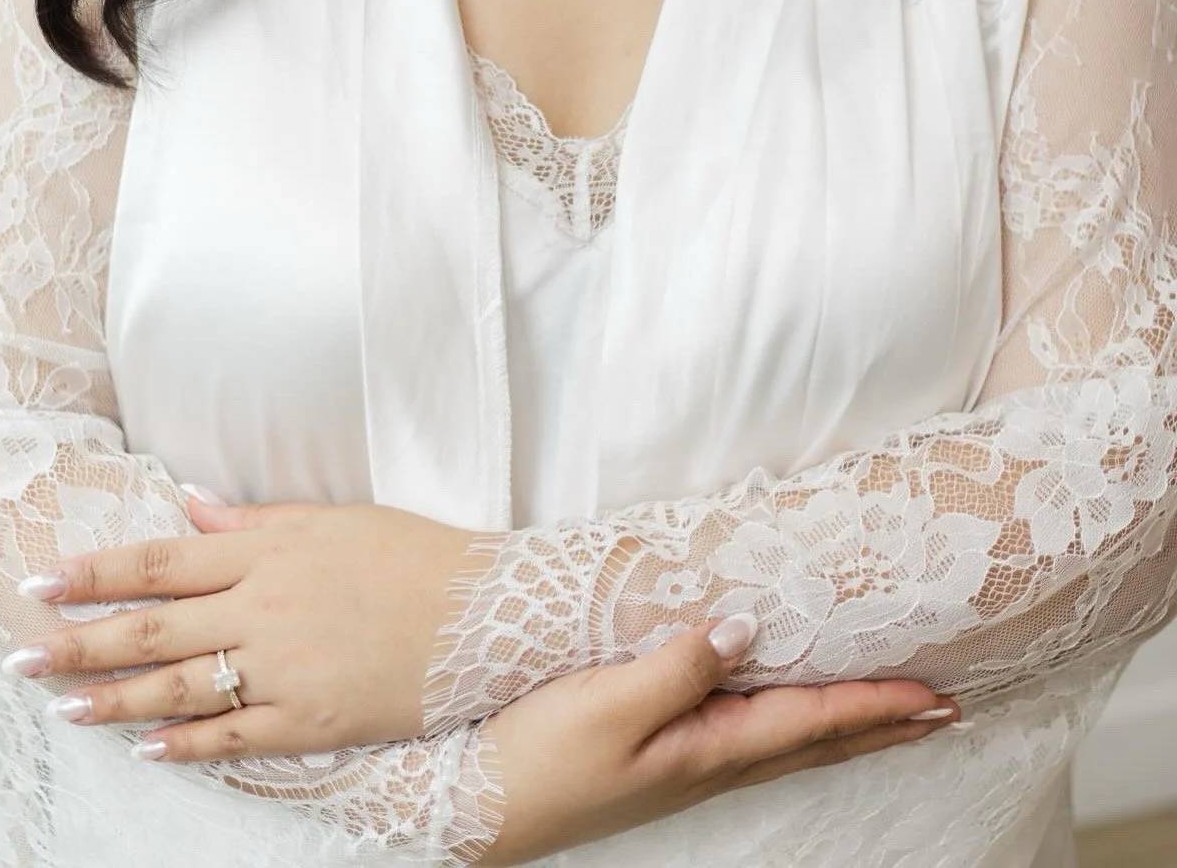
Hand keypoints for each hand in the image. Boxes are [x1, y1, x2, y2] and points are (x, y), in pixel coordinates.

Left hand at [0, 494, 474, 755]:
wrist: (489, 613)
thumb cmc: (414, 554)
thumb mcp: (333, 519)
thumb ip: (253, 518)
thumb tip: (188, 504)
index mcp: (267, 549)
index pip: (160, 560)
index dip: (96, 573)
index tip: (41, 582)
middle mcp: (264, 606)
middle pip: (153, 628)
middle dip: (79, 641)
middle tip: (19, 654)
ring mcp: (285, 667)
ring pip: (179, 687)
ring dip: (113, 697)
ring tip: (60, 702)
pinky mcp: (312, 719)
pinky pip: (233, 734)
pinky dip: (184, 742)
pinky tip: (144, 746)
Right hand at [475, 617, 962, 865]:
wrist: (485, 807)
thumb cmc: (541, 757)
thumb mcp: (607, 704)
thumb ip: (679, 666)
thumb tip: (745, 626)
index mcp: (710, 748)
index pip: (812, 721)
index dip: (876, 707)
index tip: (936, 697)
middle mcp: (713, 760)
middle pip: (817, 740)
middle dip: (884, 725)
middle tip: (946, 710)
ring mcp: (689, 764)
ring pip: (791, 740)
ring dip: (849, 726)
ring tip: (894, 714)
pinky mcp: (664, 756)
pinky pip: (755, 736)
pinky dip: (798, 724)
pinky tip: (794, 715)